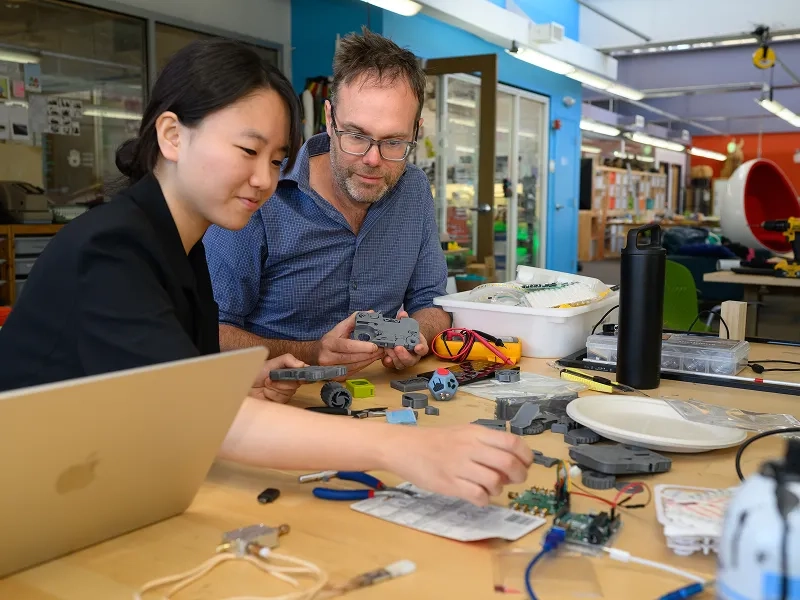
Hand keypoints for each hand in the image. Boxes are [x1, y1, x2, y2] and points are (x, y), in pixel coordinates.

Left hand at [251, 353, 307, 403]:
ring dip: (277, 387)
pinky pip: (283, 398)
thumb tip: (302, 364)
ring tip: (266, 384)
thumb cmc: (254, 374)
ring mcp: (284, 393)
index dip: (305, 372)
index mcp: (287, 370)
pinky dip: (274, 394)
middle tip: (272, 377)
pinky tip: (266, 392)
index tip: (304, 373)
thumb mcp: (270, 363)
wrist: (242, 388)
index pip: (302, 371)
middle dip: (285, 379)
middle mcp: (288, 381)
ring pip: (290, 390)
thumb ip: (287, 360)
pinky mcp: (280, 403)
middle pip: (298, 381)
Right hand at [316, 312, 384, 374]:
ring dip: (369, 360)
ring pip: (355, 366)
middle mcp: (328, 358)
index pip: (347, 346)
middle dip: (369, 354)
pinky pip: (354, 371)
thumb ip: (354, 320)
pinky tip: (371, 359)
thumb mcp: (339, 328)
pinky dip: (364, 365)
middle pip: (352, 358)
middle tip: (382, 349)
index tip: (375, 346)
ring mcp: (332, 370)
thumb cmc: (329, 340)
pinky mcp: (337, 377)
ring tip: (379, 354)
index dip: (362, 347)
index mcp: (329, 344)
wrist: (314, 355)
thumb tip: (370, 313)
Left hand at [382, 310, 428, 369]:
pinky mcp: (394, 363)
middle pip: (410, 360)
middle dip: (404, 355)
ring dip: (394, 357)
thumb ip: (405, 319)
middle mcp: (413, 357)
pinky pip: (391, 365)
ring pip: (400, 364)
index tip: (417, 347)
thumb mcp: (407, 325)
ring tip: (388, 348)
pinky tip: (385, 358)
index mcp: (419, 347)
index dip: (421, 349)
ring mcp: (403, 361)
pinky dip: (388, 362)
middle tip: (397, 347)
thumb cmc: (407, 333)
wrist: (402, 339)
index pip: (423, 350)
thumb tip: (402, 314)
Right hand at [383, 425, 532, 505]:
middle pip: (508, 463)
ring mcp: (459, 466)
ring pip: (495, 482)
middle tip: (514, 480)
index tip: (526, 464)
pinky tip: (477, 495)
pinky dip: (484, 499)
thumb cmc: (436, 441)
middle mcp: (470, 447)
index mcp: (476, 433)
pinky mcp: (449, 484)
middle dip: (519, 475)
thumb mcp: (463, 432)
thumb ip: (486, 443)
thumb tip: (513, 461)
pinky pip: (478, 496)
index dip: (526, 456)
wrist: (404, 447)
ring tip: (489, 486)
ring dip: (498, 488)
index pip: (512, 442)